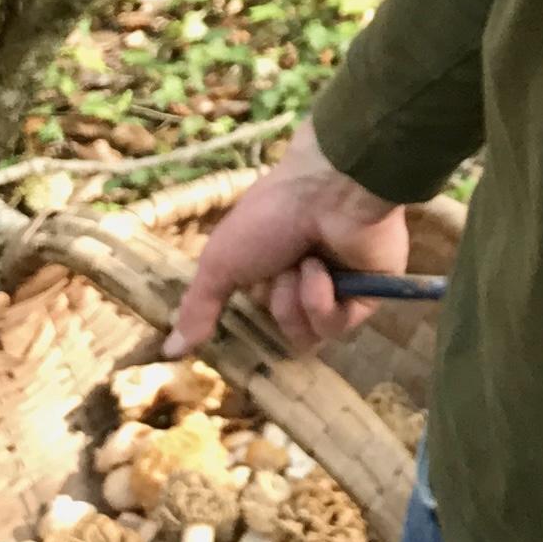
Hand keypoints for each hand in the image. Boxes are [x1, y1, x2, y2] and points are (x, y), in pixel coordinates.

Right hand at [167, 123, 408, 354]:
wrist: (326, 189)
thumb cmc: (270, 216)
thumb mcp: (219, 262)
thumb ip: (197, 308)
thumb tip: (170, 351)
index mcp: (278, 269)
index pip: (264, 314)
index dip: (256, 303)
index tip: (254, 280)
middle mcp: (311, 281)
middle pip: (286, 330)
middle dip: (277, 301)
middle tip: (282, 266)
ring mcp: (343, 289)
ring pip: (311, 334)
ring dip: (297, 300)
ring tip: (305, 263)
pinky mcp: (372, 295)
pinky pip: (338, 326)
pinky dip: (322, 300)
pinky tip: (323, 270)